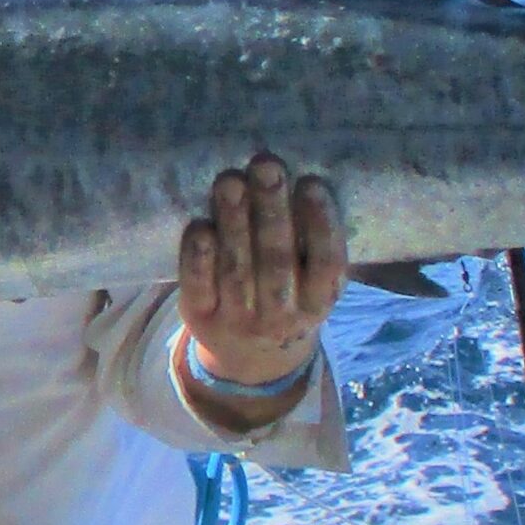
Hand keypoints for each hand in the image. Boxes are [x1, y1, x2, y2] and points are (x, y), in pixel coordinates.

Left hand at [178, 153, 345, 386]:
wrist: (250, 359)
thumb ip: (310, 244)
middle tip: (266, 165)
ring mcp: (239, 321)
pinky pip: (199, 286)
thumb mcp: (311, 283)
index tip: (311, 183)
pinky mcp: (201, 318)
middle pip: (277, 262)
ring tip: (230, 181)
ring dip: (233, 222)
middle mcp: (281, 317)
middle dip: (271, 210)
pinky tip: (200, 225)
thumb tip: (299, 178)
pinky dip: (198, 257)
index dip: (321, 225)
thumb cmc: (287, 298)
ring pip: (237, 270)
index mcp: (319, 303)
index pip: (326, 265)